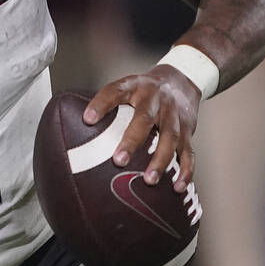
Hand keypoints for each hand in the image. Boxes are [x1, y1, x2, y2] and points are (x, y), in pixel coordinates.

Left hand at [84, 64, 200, 192]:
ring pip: (170, 137)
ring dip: (160, 160)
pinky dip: (185, 170)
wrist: (182, 79)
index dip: (101, 104)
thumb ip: (109, 106)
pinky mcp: (188, 130)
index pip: (115, 92)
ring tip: (149, 180)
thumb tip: (76, 131)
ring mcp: (173, 115)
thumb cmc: (146, 90)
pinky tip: (177, 186)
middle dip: (132, 141)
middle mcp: (155, 99)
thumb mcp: (127, 88)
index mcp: (135, 87)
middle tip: (118, 161)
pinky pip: (189, 152)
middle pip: (144, 118)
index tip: (87, 119)